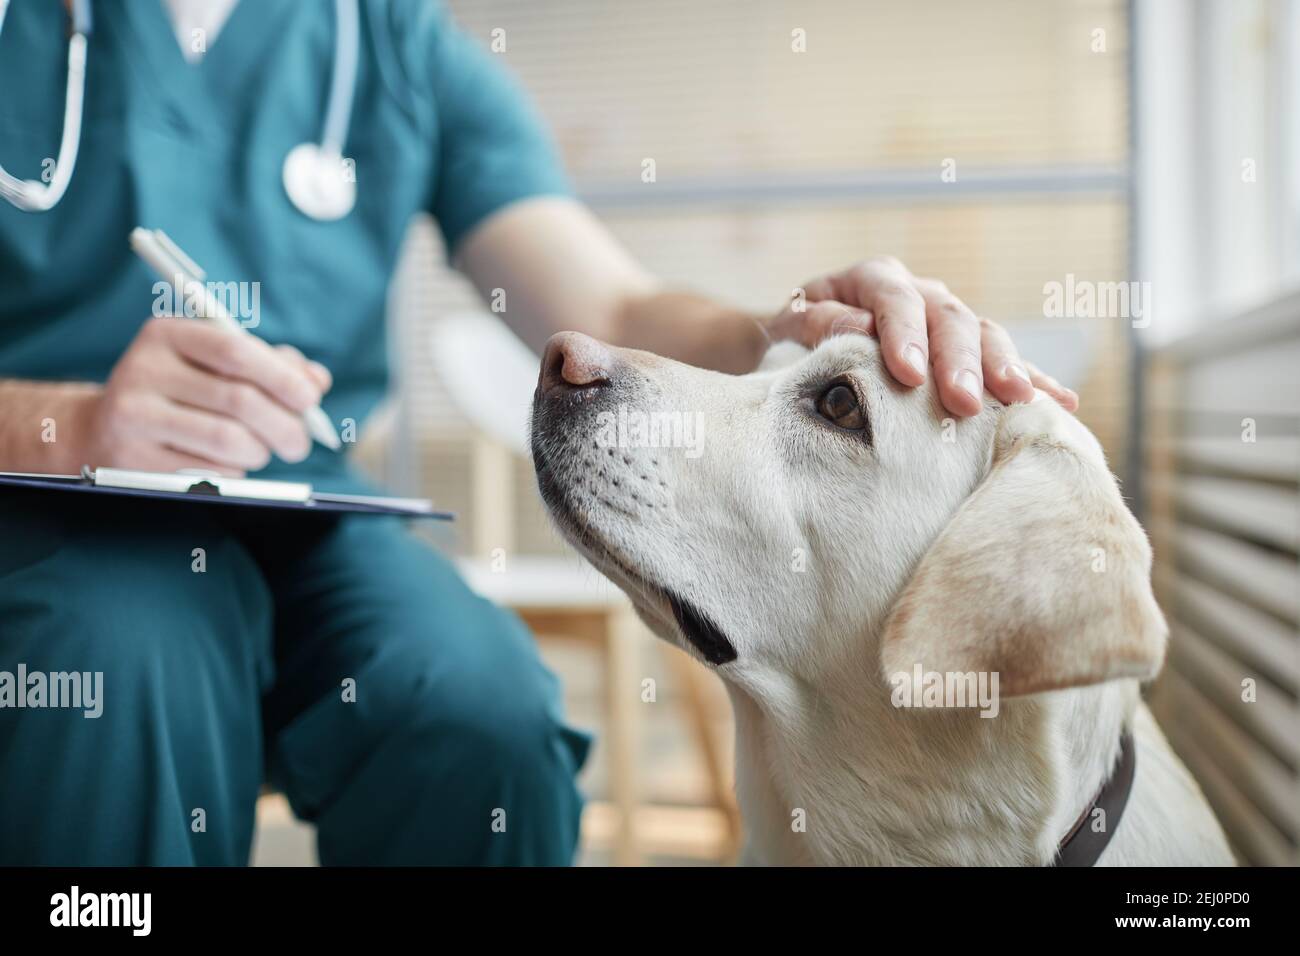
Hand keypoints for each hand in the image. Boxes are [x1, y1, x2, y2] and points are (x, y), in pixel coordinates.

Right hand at [77, 317, 331, 475]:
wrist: (104, 430)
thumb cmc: (181, 392)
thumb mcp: (216, 365)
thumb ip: (270, 365)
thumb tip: (317, 381)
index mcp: (167, 334)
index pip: (235, 351)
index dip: (282, 377)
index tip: (310, 400)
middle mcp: (144, 369)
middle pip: (239, 400)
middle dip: (285, 426)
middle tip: (300, 442)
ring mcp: (133, 416)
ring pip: (228, 440)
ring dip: (260, 451)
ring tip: (261, 451)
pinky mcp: (132, 460)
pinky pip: (209, 472)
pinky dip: (234, 472)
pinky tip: (227, 464)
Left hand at [767, 256, 1077, 415]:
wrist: (799, 348)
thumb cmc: (792, 340)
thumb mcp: (789, 329)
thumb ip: (817, 324)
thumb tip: (858, 329)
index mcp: (872, 279)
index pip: (894, 299)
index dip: (904, 335)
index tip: (908, 375)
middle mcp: (919, 293)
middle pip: (949, 319)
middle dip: (960, 362)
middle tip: (963, 402)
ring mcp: (948, 321)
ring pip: (985, 336)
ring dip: (1005, 369)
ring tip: (1021, 401)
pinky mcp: (967, 353)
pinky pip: (1005, 363)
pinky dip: (1034, 381)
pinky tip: (1062, 403)